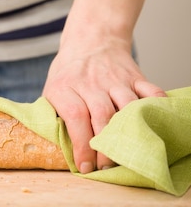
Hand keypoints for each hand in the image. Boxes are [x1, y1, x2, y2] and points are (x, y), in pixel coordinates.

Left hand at [43, 38, 165, 172]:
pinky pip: (151, 92)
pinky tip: (152, 125)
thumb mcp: (51, 89)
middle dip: (106, 147)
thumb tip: (58, 150)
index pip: (75, 116)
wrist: (91, 39)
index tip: (85, 166)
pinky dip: (155, 109)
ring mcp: (115, 78)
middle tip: (106, 167)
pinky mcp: (135, 76)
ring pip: (127, 106)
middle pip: (102, 115)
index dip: (82, 145)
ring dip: (128, 133)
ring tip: (126, 154)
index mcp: (65, 86)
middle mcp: (91, 81)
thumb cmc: (69, 72)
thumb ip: (53, 116)